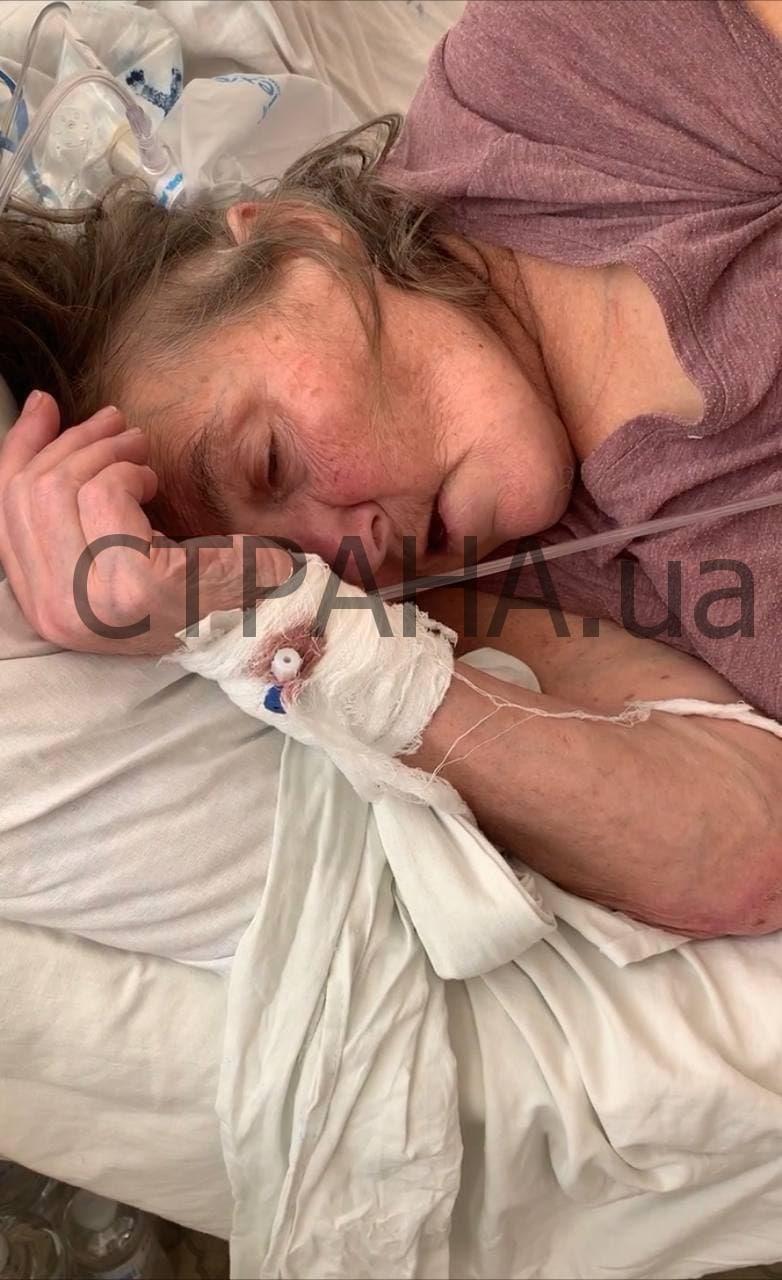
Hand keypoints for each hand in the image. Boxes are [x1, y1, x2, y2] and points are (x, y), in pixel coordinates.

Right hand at [0, 392, 292, 654]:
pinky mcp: (133, 585)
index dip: (21, 449)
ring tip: (140, 452)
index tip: (46, 407)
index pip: (6, 510)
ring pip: (62, 488)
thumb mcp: (103, 541)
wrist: (250, 623)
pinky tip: (153, 484)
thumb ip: (62, 490)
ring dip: (105, 454)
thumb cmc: (180, 584)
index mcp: (41, 606)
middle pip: (31, 493)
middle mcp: (54, 612)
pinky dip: (129, 474)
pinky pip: (104, 494)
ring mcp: (91, 604)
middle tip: (120, 428)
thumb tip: (39, 408)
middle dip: (75, 445)